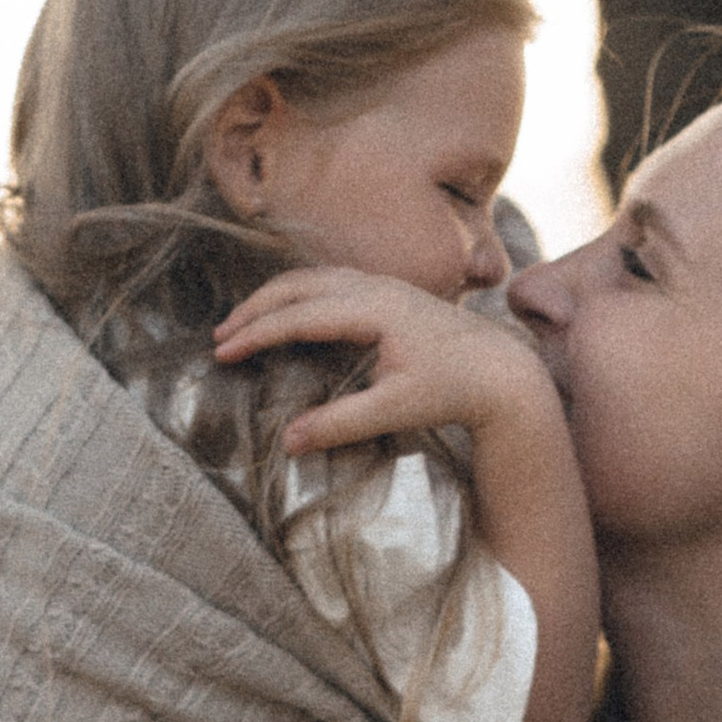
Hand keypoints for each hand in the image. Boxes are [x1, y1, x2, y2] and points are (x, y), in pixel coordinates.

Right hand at [213, 270, 555, 457]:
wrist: (501, 371)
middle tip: (220, 337)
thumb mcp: (394, 410)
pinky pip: (331, 282)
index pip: (298, 314)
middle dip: (255, 309)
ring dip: (275, 298)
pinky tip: (289, 316)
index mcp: (372, 308)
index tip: (222, 352)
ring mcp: (383, 284)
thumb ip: (340, 424)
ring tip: (244, 325)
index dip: (256, 332)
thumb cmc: (452, 390)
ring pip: (313, 279)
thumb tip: (287, 442)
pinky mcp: (391, 292)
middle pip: (298, 285)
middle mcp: (375, 286)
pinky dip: (299, 295)